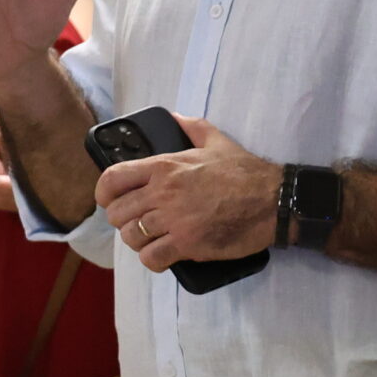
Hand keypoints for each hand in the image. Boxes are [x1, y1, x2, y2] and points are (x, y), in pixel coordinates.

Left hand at [94, 116, 277, 272]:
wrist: (272, 201)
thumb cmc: (245, 172)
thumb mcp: (216, 140)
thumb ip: (191, 126)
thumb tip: (174, 117)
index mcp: (165, 166)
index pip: (112, 179)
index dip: (103, 193)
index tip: (108, 200)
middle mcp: (163, 193)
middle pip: (117, 213)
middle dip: (123, 220)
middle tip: (137, 221)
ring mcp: (174, 221)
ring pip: (131, 237)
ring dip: (137, 241)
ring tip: (150, 239)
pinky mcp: (187, 245)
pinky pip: (152, 258)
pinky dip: (153, 260)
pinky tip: (163, 255)